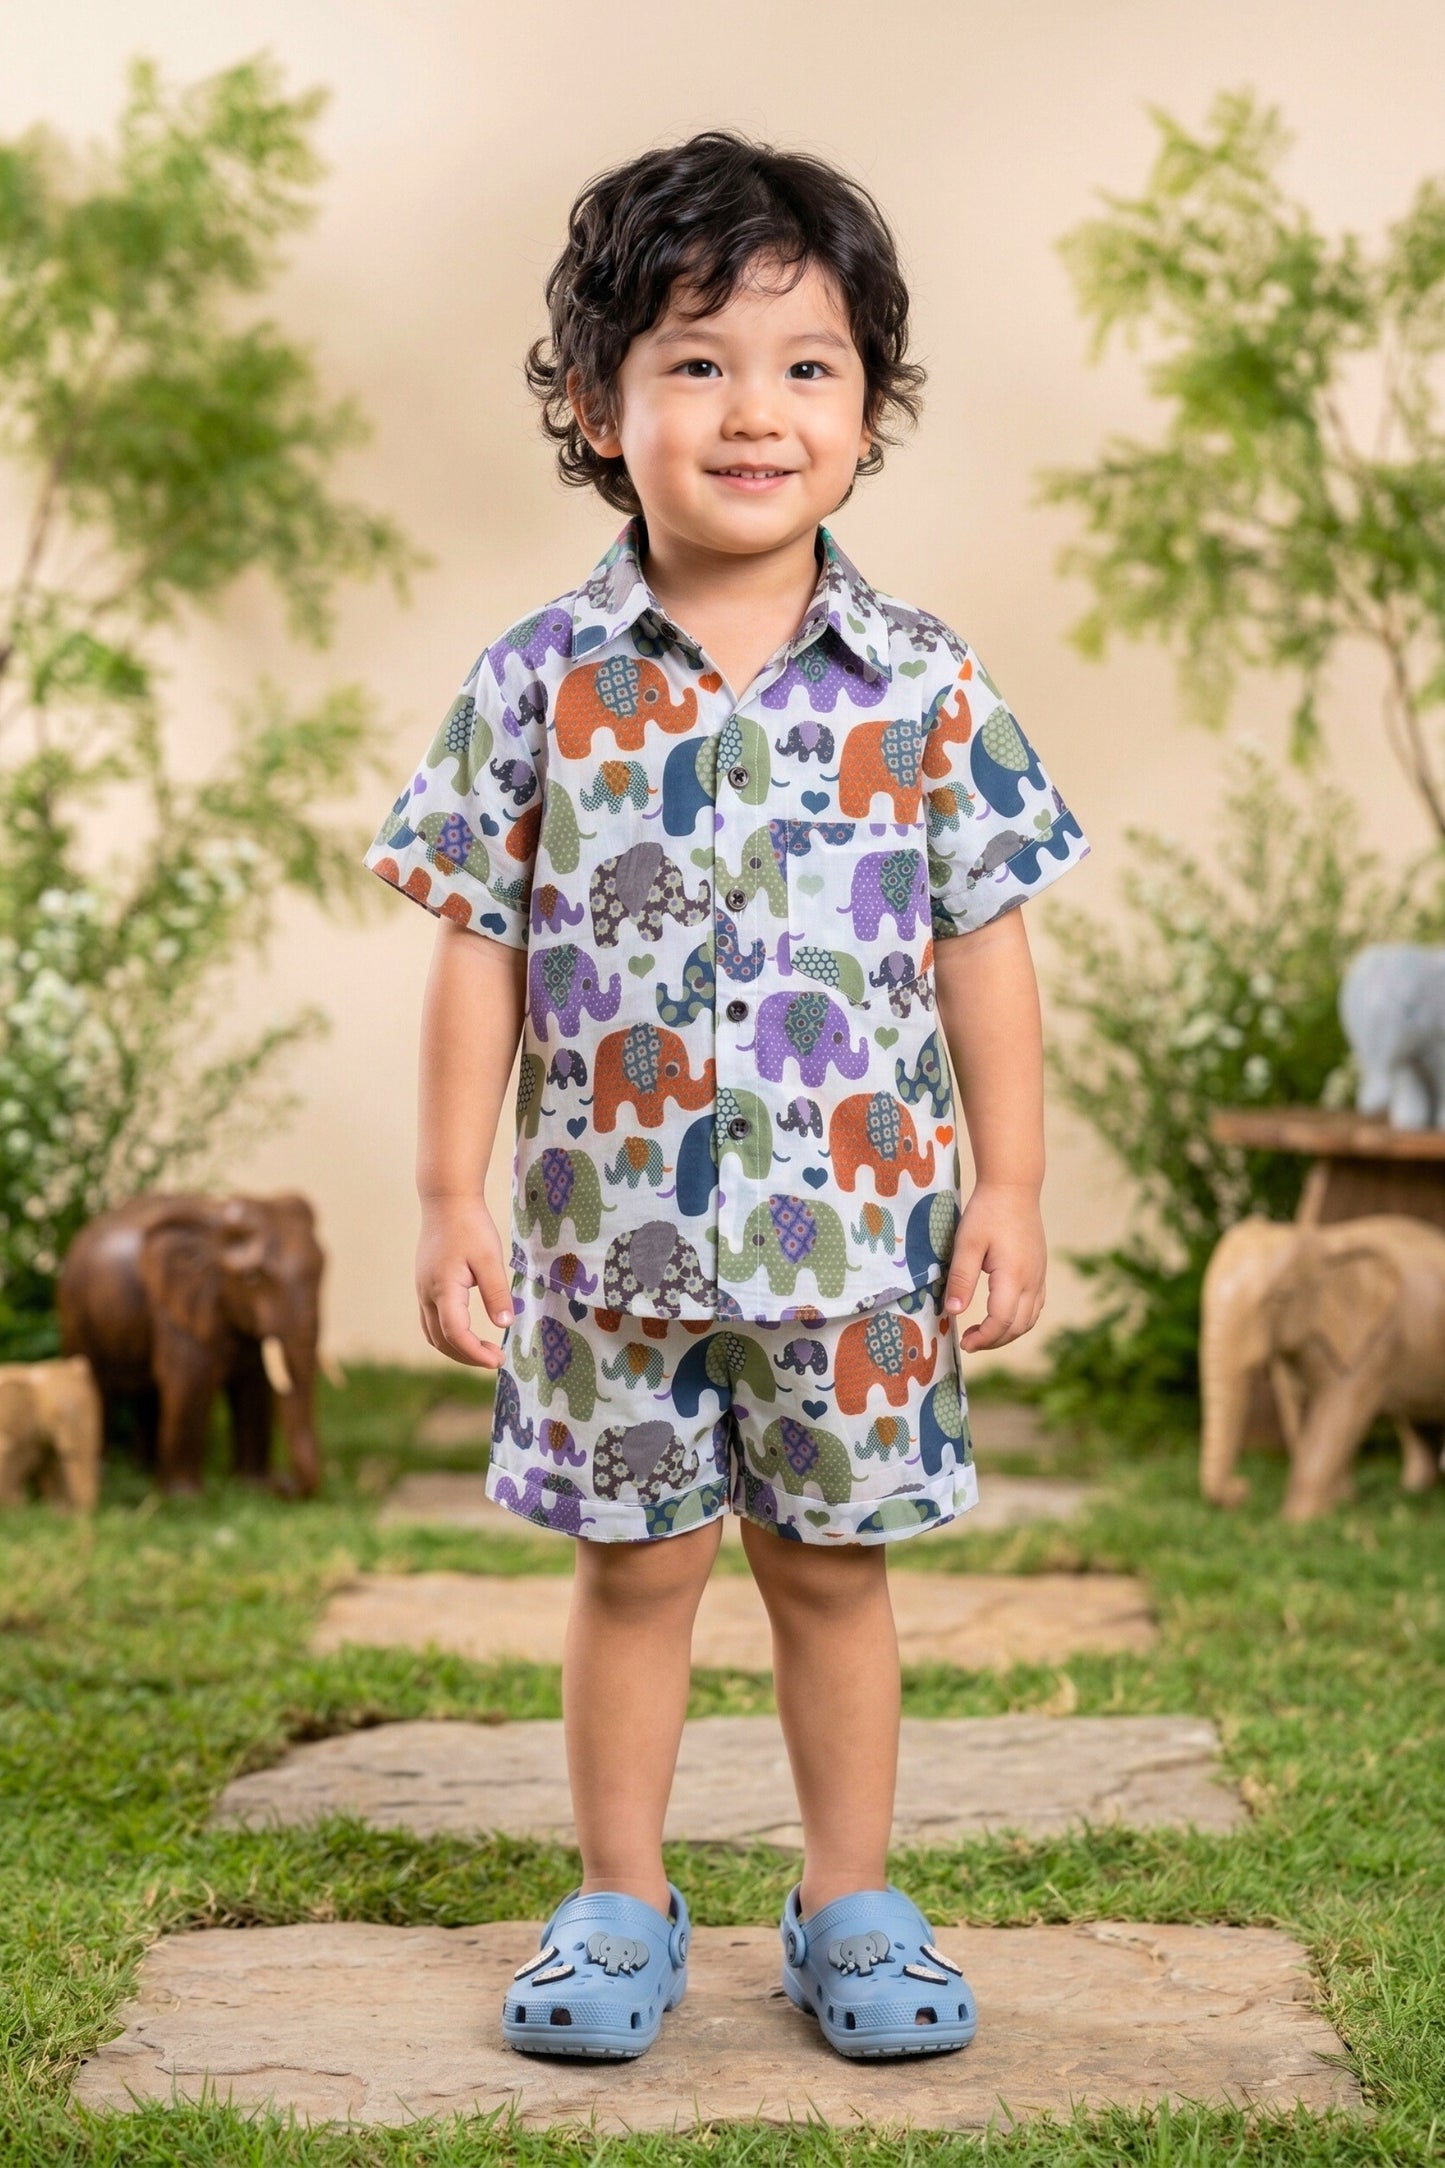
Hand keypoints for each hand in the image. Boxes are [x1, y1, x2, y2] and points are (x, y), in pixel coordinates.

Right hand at [416, 1195, 513, 1368]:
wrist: (446, 1201)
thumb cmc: (470, 1226)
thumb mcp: (490, 1258)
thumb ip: (496, 1292)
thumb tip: (504, 1324)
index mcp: (443, 1288)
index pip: (455, 1334)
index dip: (476, 1353)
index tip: (498, 1361)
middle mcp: (427, 1294)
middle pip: (442, 1340)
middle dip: (468, 1356)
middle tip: (496, 1359)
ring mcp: (422, 1291)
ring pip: (433, 1334)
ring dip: (456, 1349)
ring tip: (483, 1352)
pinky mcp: (425, 1286)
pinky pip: (430, 1321)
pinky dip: (447, 1336)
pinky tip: (467, 1334)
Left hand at [943, 1181, 1046, 1352]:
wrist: (1014, 1187)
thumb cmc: (987, 1213)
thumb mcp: (966, 1244)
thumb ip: (960, 1279)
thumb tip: (953, 1312)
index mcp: (1013, 1276)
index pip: (1002, 1321)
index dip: (983, 1338)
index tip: (964, 1343)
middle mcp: (1032, 1280)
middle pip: (1018, 1326)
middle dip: (994, 1341)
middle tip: (969, 1342)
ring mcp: (1039, 1276)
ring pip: (1030, 1319)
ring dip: (1008, 1333)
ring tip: (983, 1334)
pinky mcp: (1040, 1270)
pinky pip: (1035, 1306)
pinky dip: (1020, 1320)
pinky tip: (1003, 1317)